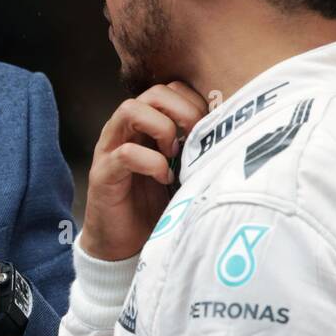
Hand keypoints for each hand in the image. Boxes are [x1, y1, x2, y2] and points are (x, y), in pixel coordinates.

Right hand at [82, 82, 207, 261]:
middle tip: (196, 139)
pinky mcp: (103, 174)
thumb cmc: (156, 206)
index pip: (170, 89)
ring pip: (131, 110)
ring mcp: (110, 149)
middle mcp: (125, 130)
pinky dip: (152, 163)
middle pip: (153, 92)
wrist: (124, 246)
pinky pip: (125, 154)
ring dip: (161, 128)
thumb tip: (233, 135)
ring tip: (174, 154)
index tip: (209, 129)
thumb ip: (195, 150)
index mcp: (145, 125)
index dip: (193, 102)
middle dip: (182, 111)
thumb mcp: (183, 172)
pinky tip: (164, 179)